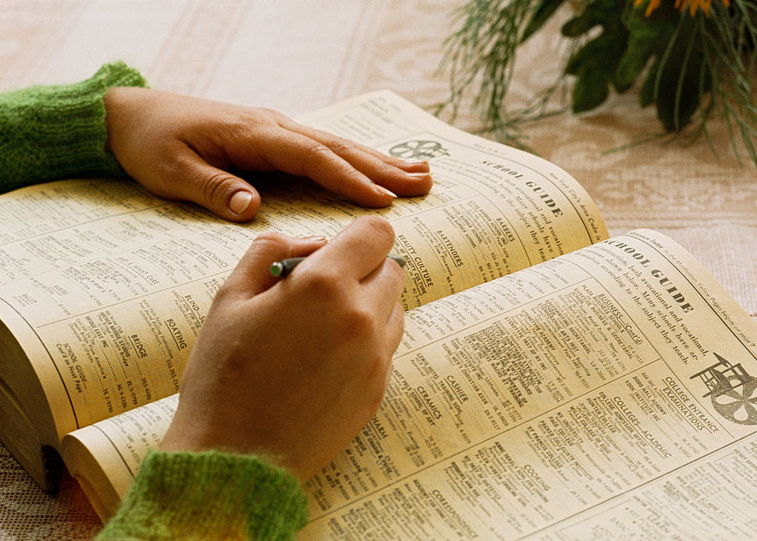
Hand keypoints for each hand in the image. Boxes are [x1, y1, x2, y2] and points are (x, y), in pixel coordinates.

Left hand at [103, 87, 431, 221]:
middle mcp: (272, 127)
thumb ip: (213, 188)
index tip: (383, 200)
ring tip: (420, 173)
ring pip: (337, 145)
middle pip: (336, 147)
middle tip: (425, 183)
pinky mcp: (274, 138)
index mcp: (251, 134)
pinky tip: (378, 166)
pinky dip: (356, 159)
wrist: (130, 115)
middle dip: (382, 167)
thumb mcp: (171, 171)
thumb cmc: (150, 144)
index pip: (310, 158)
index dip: (348, 179)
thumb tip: (255, 208)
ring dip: (379, 160)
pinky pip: (324, 149)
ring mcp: (276, 130)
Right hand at [160, 216, 404, 479]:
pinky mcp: (379, 389)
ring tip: (323, 327)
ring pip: (394, 308)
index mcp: (324, 285)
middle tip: (322, 290)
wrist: (235, 459)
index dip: (360, 236)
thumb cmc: (222, 377)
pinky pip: (387, 346)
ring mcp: (376, 357)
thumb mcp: (229, 298)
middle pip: (392, 269)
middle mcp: (361, 317)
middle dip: (363, 269)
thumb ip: (270, 251)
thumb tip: (312, 241)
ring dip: (370, 304)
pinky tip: (328, 359)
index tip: (340, 249)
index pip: (377, 233)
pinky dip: (368, 340)